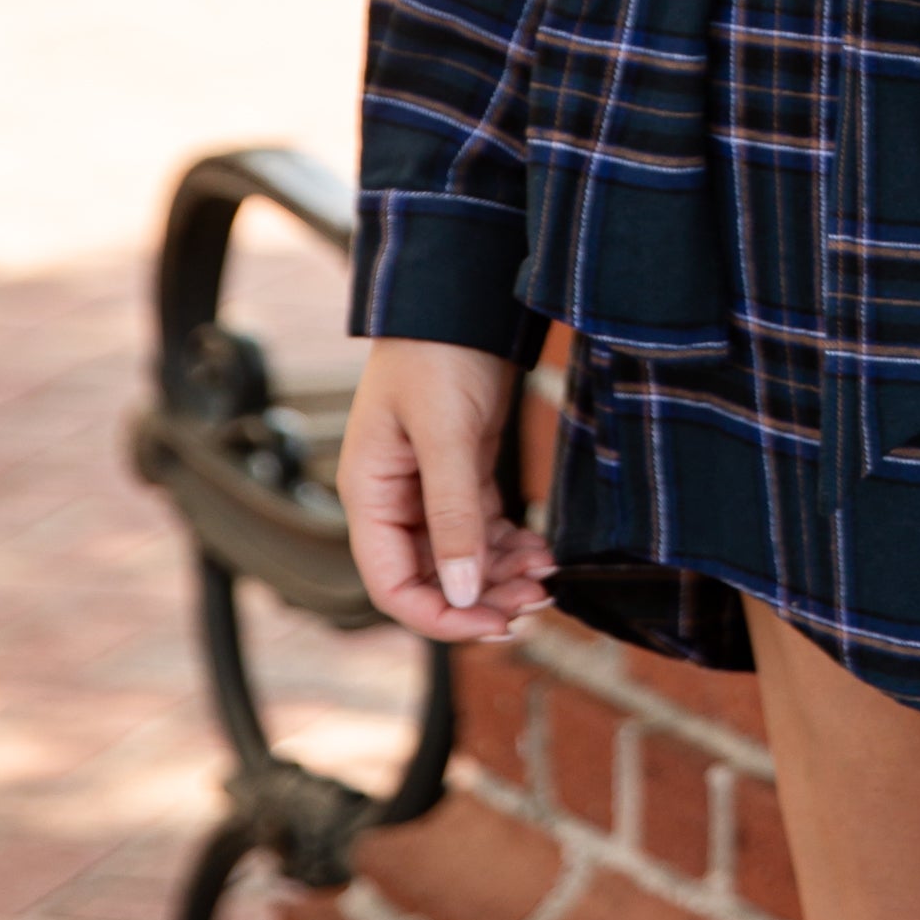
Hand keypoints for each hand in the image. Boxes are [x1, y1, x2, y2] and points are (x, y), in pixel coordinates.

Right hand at [339, 338, 556, 642]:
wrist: (461, 295)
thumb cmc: (435, 353)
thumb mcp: (444, 434)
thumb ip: (453, 514)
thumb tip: (464, 592)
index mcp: (371, 496)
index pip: (393, 587)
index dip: (441, 618)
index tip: (494, 624)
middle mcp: (396, 501)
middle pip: (434, 580)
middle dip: (484, 598)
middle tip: (538, 601)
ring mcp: (429, 490)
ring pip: (464, 560)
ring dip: (503, 577)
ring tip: (549, 577)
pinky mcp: (464, 473)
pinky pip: (485, 530)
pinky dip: (512, 546)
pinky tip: (543, 550)